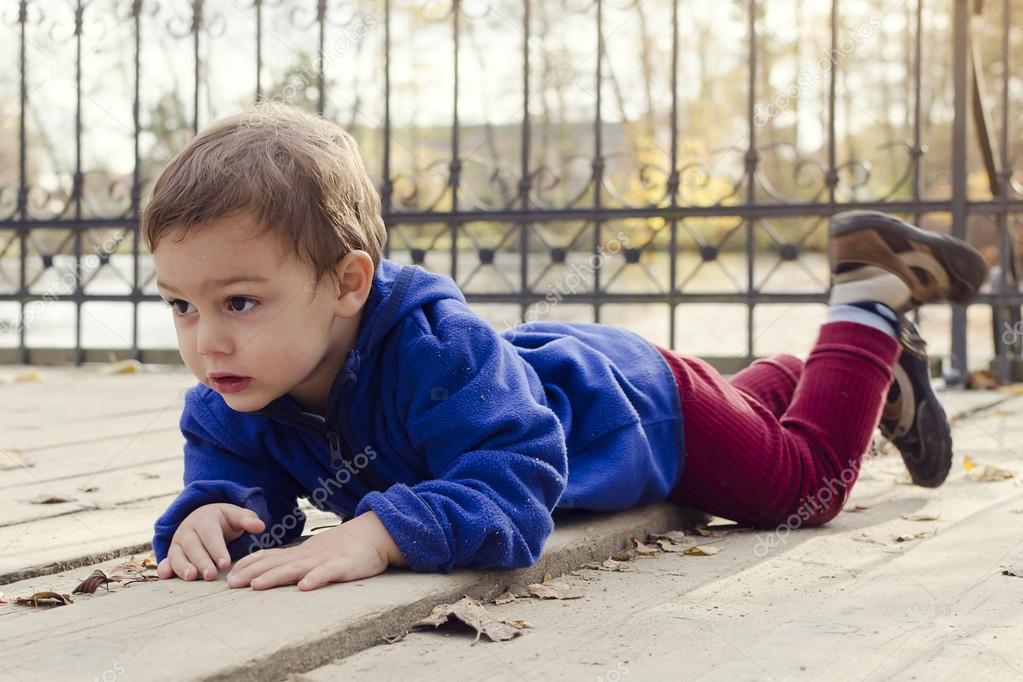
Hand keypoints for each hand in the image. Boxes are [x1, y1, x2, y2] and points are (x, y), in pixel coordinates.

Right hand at [157, 503, 264, 581]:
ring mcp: (178, 542)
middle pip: (193, 546)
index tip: (225, 564)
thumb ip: (248, 520)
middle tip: (211, 576)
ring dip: (183, 566)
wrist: (203, 517)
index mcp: (205, 519)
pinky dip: (164, 567)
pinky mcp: (172, 553)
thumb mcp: (236, 516)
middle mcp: (188, 530)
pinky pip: (166, 560)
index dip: (217, 549)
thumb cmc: (224, 520)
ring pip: (177, 554)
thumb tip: (261, 526)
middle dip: (202, 561)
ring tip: (191, 577)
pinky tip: (165, 576)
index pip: (211, 535)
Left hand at [226, 511, 404, 590]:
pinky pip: (328, 573)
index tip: (229, 574)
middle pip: (276, 563)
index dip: (249, 565)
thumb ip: (295, 560)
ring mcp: (325, 560)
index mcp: (301, 553)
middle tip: (231, 584)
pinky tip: (304, 587)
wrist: (374, 534)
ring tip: (257, 585)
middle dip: (252, 573)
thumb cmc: (343, 547)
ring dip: (275, 576)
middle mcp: (308, 555)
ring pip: (296, 568)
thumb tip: (270, 570)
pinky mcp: (344, 566)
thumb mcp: (315, 552)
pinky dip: (316, 579)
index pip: (269, 556)